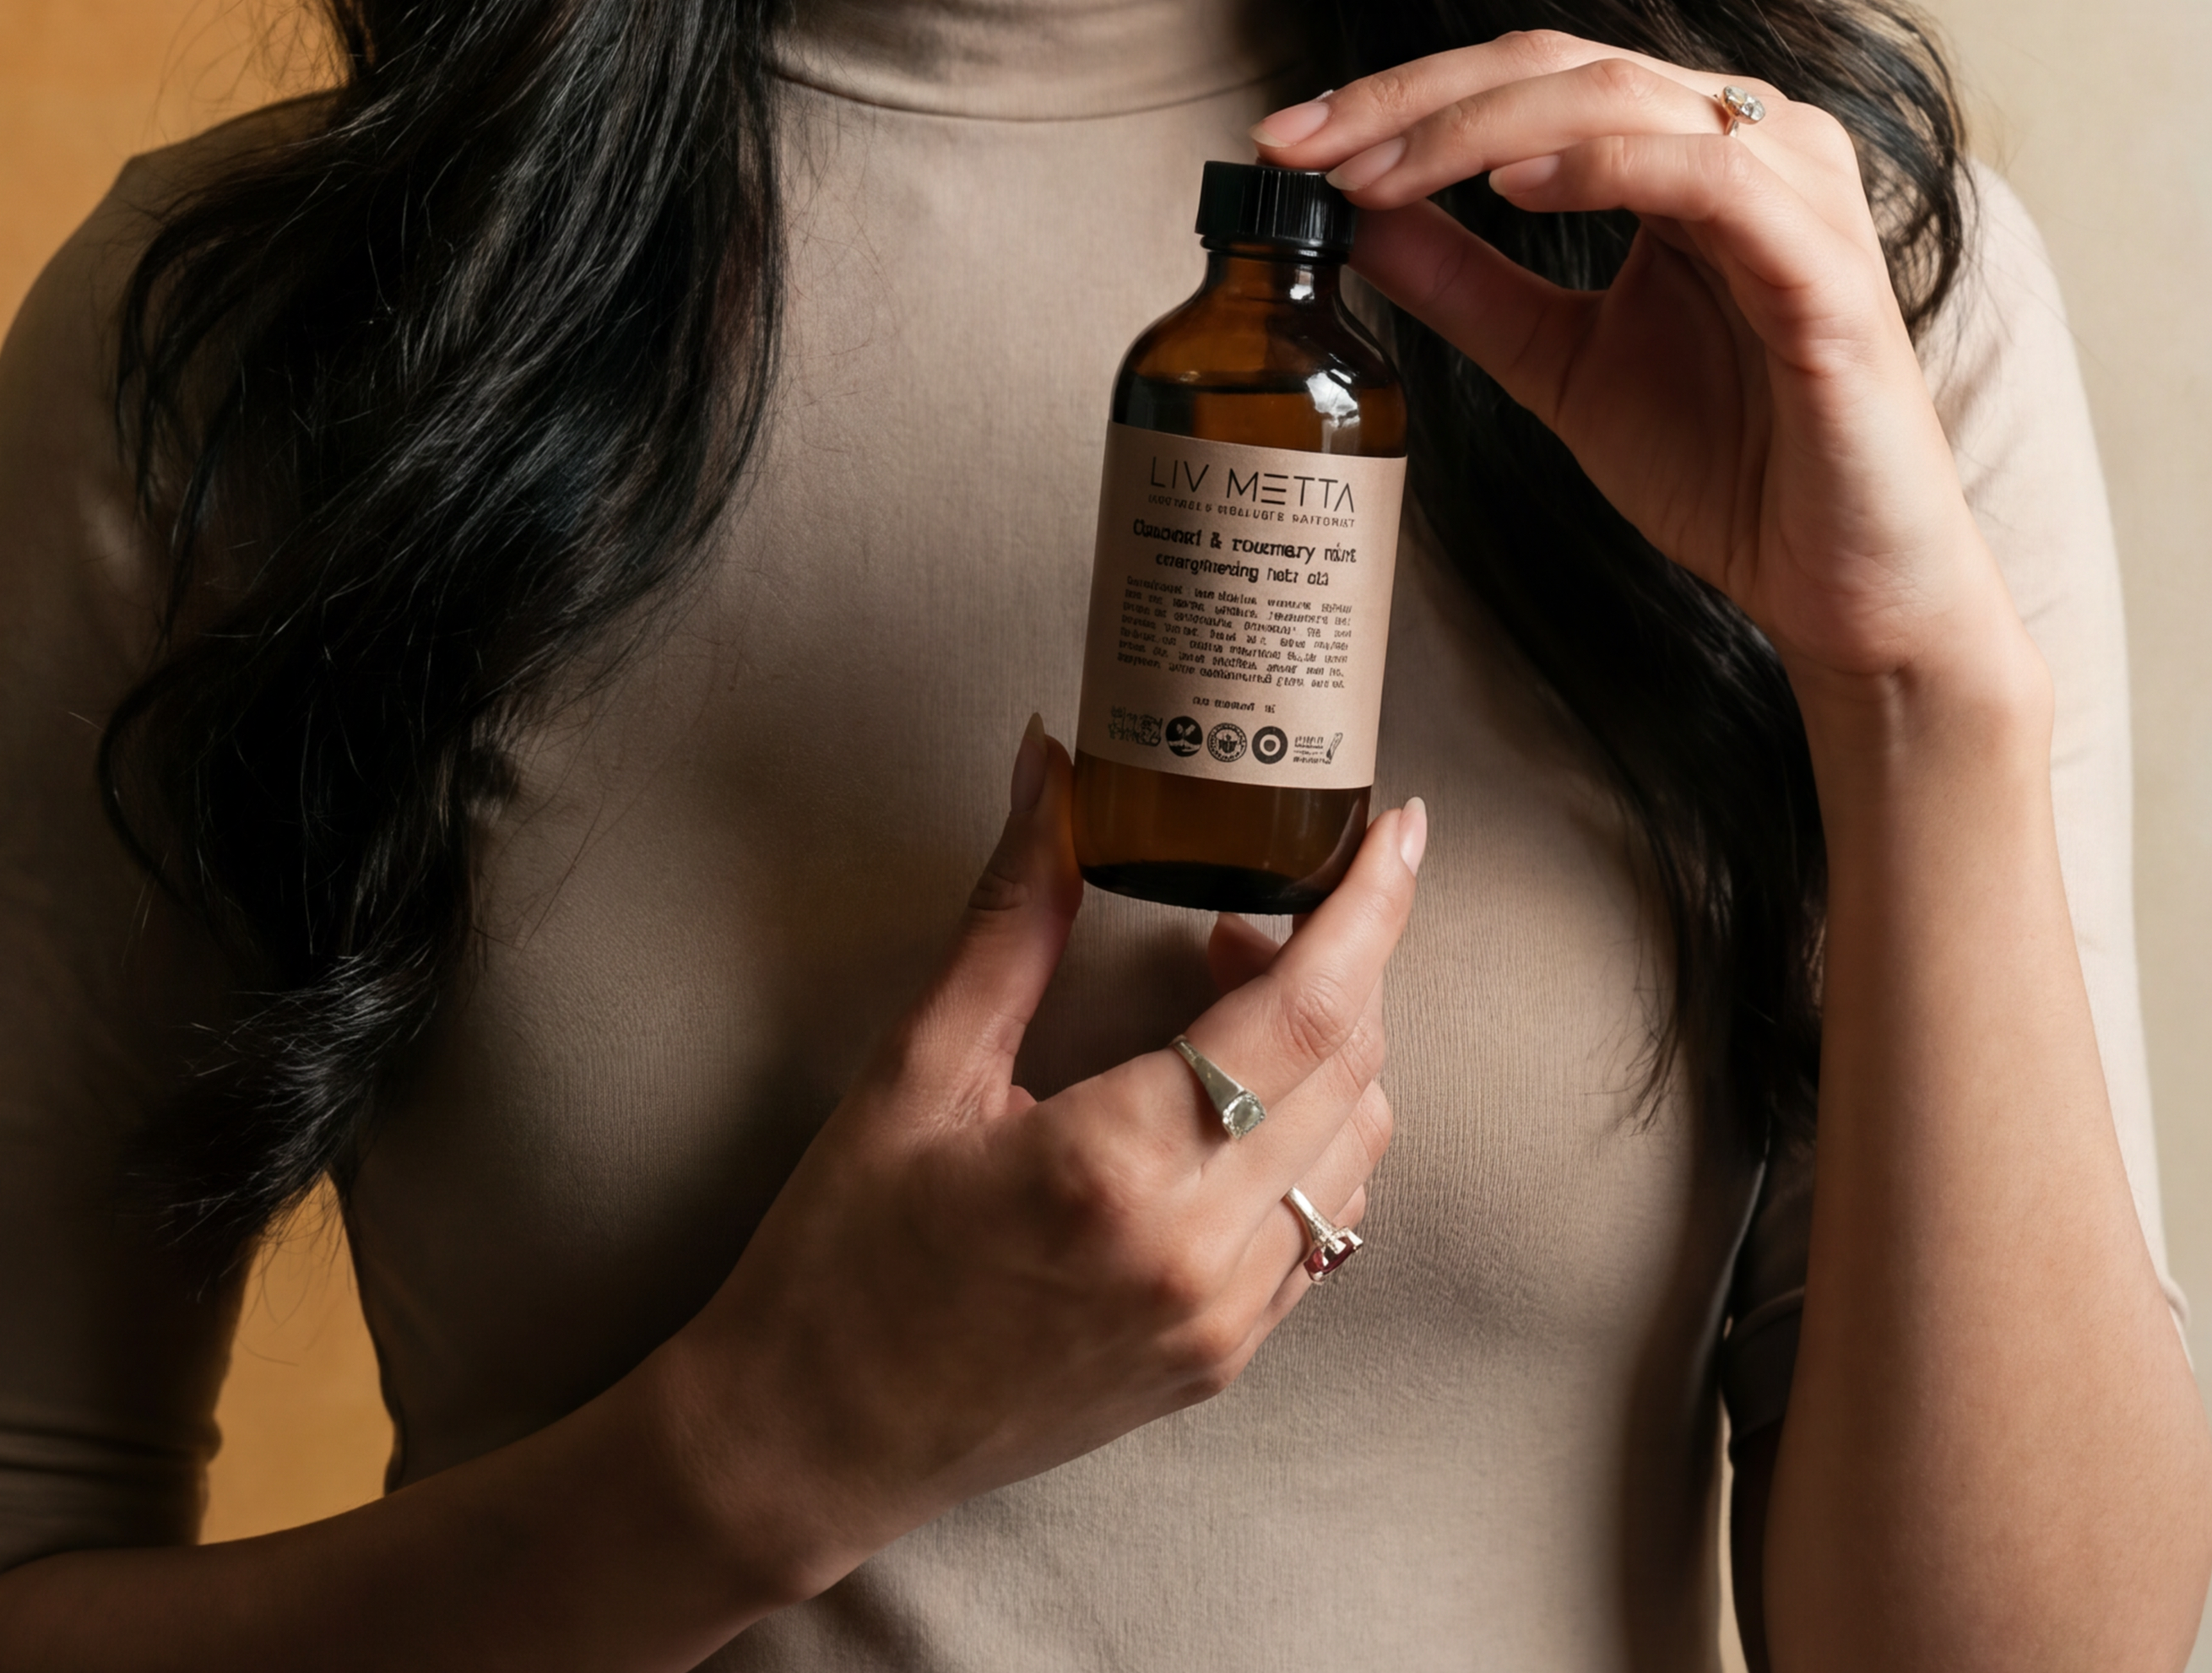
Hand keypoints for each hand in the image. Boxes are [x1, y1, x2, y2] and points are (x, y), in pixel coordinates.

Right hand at [664, 721, 1423, 1604]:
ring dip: (1329, 1050)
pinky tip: (1230, 1096)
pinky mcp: (1222, 1360)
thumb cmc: (844, 1254)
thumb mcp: (916, 1065)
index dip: (1371, 906)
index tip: (1400, 826)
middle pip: (1353, 1069)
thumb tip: (1051, 768)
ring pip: (1356, 1150)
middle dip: (1340, 961)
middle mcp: (1200, 1254)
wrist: (811, 1444)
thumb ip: (1011, 912)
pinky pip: (1323, 1225)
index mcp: (1122, 1168)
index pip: (1310, 1011)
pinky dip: (1312, 1136)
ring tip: (1227, 991)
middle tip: (1250, 901)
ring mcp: (1223, 1321)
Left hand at [1253, 35, 2025, 699]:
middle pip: (1558, 64)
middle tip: (1301, 145)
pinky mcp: (1829, 265)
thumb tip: (1351, 217)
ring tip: (1375, 172)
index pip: (1531, 75)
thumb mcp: (1557, 361)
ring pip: (1619, 97)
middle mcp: (1755, 138)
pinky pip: (1710, 176)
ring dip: (1476, 126)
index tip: (1284, 143)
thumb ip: (1466, 284)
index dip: (1401, 96)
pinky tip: (1515, 186)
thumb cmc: (1728, 467)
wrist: (1842, 589)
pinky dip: (1605, 165)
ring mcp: (1801, 190)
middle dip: (1411, 101)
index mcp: (1693, 146)